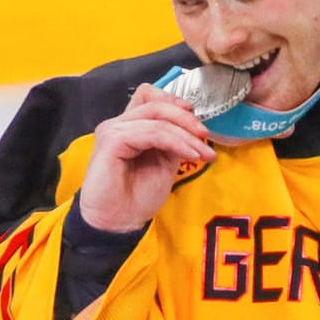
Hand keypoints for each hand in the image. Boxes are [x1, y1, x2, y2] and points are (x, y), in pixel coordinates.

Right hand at [76, 84, 213, 232]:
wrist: (118, 223)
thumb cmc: (136, 198)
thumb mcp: (164, 163)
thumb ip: (172, 141)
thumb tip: (192, 128)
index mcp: (129, 127)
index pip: (150, 96)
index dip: (175, 102)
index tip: (197, 124)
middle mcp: (119, 123)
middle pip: (156, 103)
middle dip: (187, 119)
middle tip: (206, 138)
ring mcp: (113, 130)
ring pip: (157, 118)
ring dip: (186, 135)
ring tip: (202, 153)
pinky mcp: (112, 140)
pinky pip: (152, 133)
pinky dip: (175, 142)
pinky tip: (190, 156)